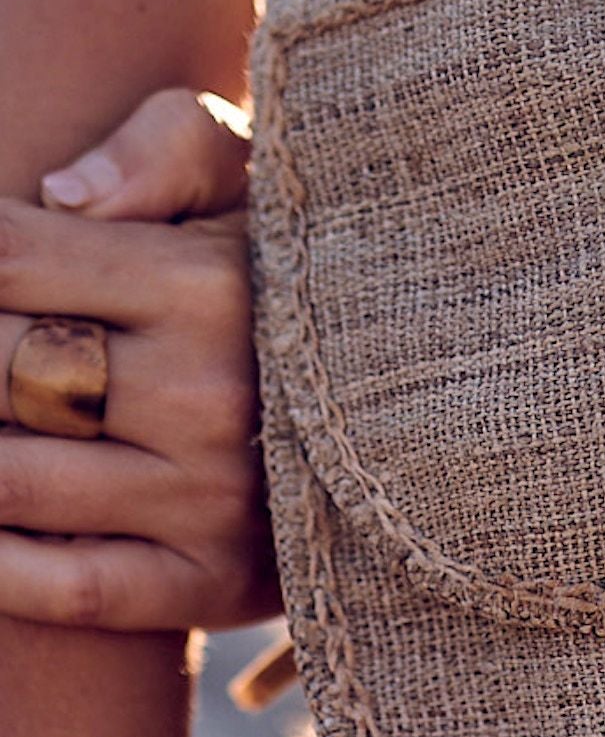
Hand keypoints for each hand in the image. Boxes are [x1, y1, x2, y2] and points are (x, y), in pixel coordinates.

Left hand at [0, 90, 277, 631]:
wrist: (431, 413)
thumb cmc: (305, 280)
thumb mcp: (257, 183)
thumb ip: (164, 149)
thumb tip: (61, 195)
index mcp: (206, 286)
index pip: (7, 257)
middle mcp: (207, 395)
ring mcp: (210, 500)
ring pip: (10, 480)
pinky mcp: (214, 582)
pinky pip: (70, 588)